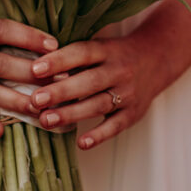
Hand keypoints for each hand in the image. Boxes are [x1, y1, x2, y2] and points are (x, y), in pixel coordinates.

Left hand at [29, 33, 168, 149]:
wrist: (156, 59)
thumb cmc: (113, 54)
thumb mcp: (98, 47)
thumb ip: (73, 56)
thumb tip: (34, 66)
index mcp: (106, 50)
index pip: (81, 53)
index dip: (58, 61)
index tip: (35, 69)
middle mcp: (118, 70)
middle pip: (89, 81)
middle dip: (61, 91)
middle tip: (35, 100)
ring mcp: (127, 93)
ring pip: (98, 104)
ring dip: (71, 113)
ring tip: (46, 120)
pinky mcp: (133, 113)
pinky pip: (116, 125)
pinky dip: (99, 135)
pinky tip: (81, 143)